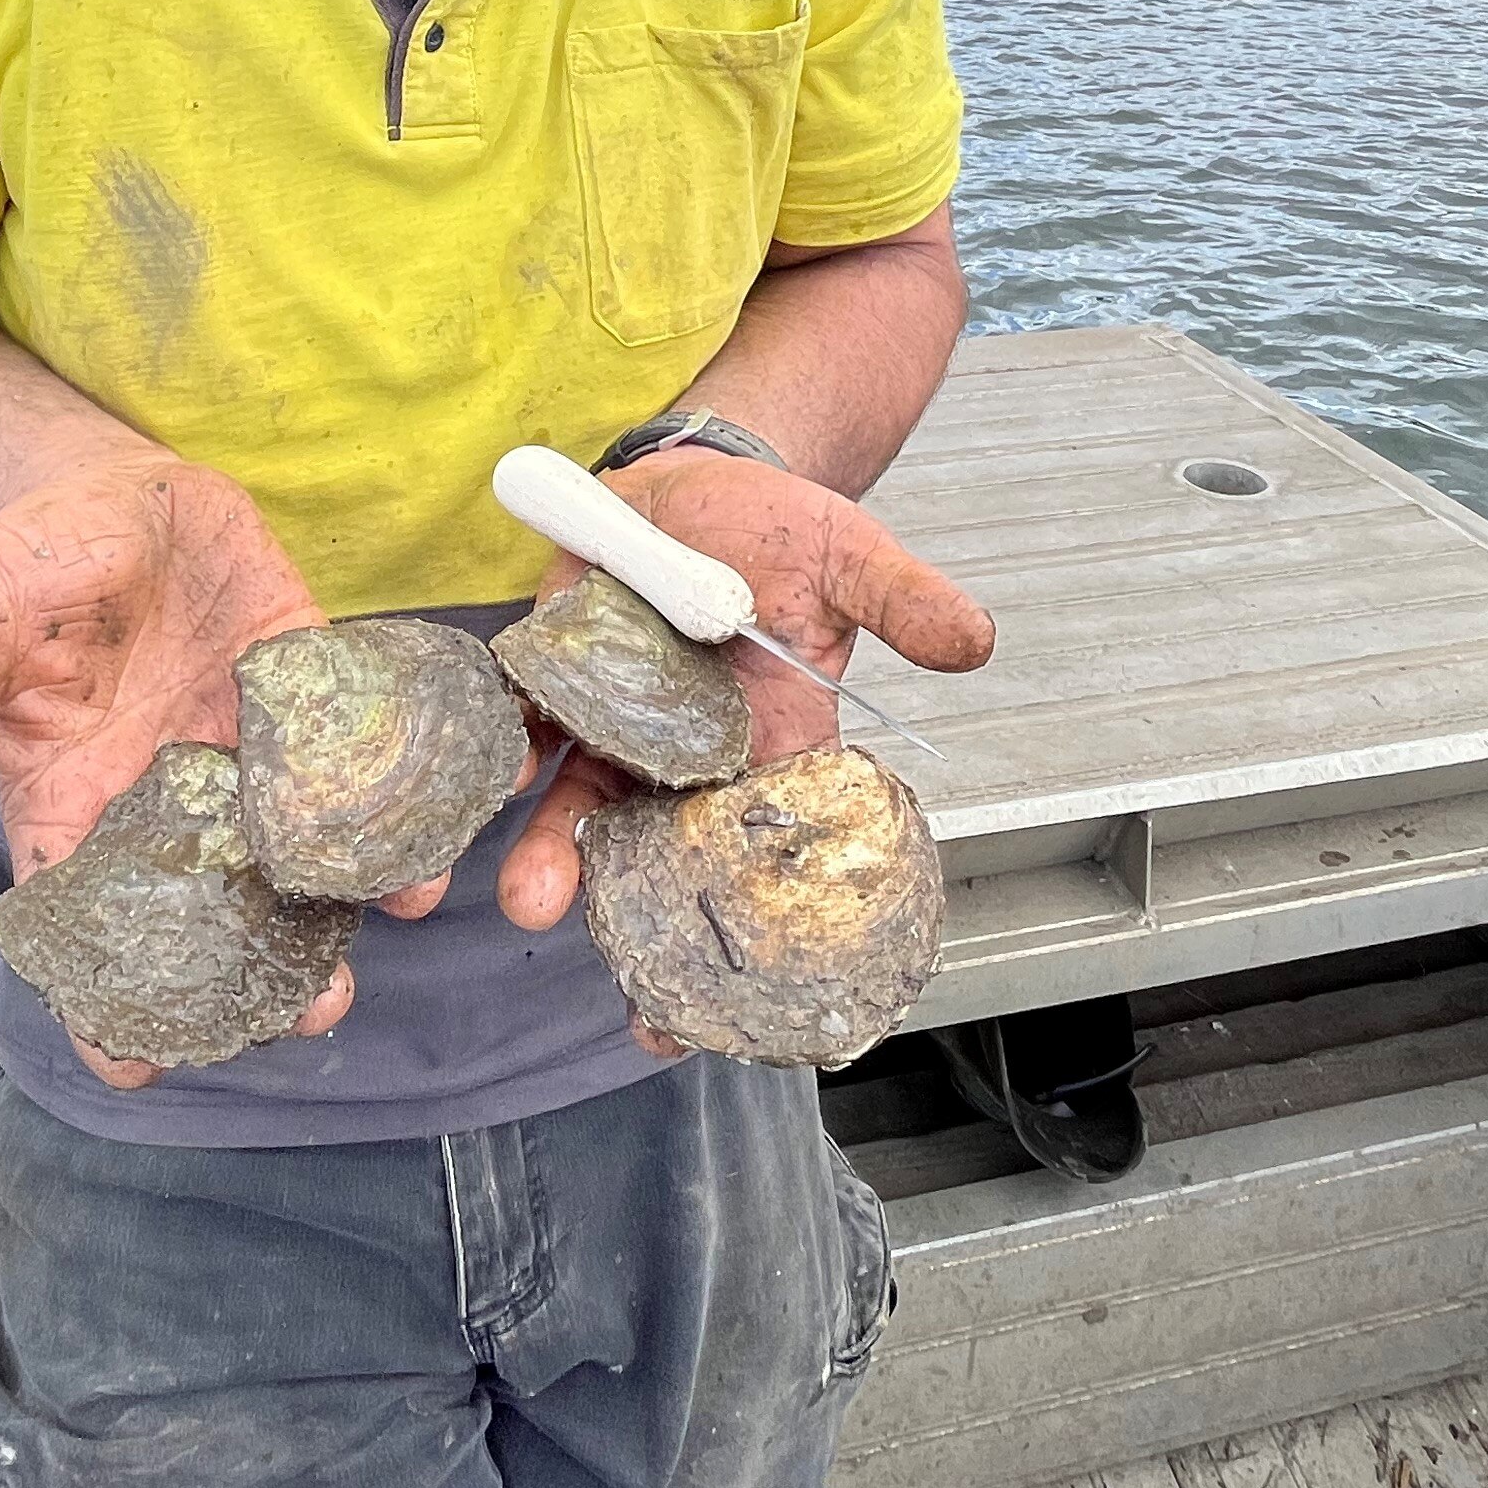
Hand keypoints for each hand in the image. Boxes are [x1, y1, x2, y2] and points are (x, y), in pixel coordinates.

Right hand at [0, 446, 438, 1086]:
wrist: (107, 494)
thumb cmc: (28, 565)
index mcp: (76, 805)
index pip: (86, 928)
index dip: (103, 1006)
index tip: (136, 1071)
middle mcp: (168, 799)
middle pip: (214, 910)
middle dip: (261, 964)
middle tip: (311, 1007)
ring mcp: (245, 752)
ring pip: (298, 849)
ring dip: (346, 892)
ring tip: (391, 918)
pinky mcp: (307, 693)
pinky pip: (356, 757)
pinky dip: (393, 796)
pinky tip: (433, 829)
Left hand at [497, 449, 994, 972]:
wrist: (698, 478)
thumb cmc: (780, 532)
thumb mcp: (852, 558)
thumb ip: (904, 602)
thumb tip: (975, 640)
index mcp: (776, 746)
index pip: (769, 853)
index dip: (759, 929)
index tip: (745, 1008)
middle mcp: (692, 751)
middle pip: (666, 849)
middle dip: (644, 919)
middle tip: (633, 998)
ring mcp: (622, 717)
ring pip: (588, 800)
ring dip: (559, 852)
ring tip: (536, 897)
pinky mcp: (563, 670)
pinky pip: (535, 719)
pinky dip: (521, 748)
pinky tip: (512, 774)